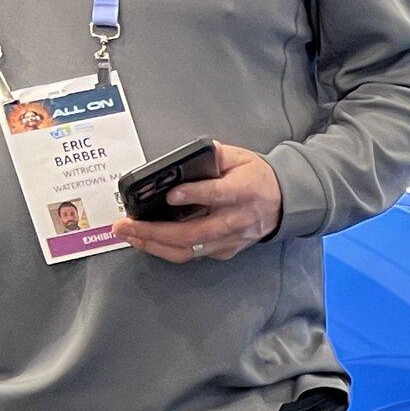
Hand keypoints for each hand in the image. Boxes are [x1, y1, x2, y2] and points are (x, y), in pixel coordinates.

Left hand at [111, 142, 283, 263]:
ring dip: (154, 244)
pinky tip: (146, 240)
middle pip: (195, 232)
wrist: (283, 202)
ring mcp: (231, 239)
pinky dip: (164, 249)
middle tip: (126, 224)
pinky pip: (191, 255)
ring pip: (189, 250)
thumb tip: (183, 160)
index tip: (171, 195)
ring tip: (128, 235)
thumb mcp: (239, 157)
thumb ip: (212, 156)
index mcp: (246, 191)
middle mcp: (238, 220)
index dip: (195, 195)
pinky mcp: (225, 250)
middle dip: (155, 231)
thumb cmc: (257, 177)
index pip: (220, 194)